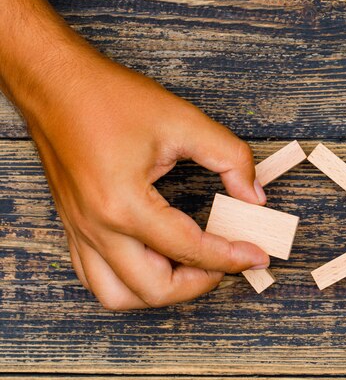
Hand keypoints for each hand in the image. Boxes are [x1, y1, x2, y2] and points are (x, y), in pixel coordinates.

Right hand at [25, 52, 268, 309]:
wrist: (54, 84)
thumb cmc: (109, 98)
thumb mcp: (182, 120)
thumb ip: (228, 157)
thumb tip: (254, 195)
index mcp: (124, 204)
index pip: (189, 249)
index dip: (231, 257)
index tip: (257, 256)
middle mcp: (98, 228)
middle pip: (154, 289)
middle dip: (199, 284)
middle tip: (227, 263)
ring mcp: (81, 231)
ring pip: (118, 295)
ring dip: (161, 290)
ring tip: (191, 268)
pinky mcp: (75, 227)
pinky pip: (97, 277)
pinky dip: (129, 283)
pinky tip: (155, 261)